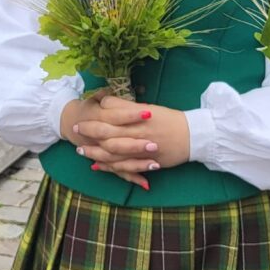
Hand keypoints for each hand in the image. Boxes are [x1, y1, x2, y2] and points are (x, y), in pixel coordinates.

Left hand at [61, 95, 186, 189]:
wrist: (194, 136)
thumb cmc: (171, 119)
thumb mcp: (150, 108)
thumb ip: (129, 107)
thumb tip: (108, 103)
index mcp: (139, 115)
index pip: (112, 111)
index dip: (97, 110)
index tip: (87, 108)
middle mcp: (138, 131)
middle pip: (107, 131)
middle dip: (89, 130)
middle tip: (75, 129)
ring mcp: (142, 148)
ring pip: (112, 151)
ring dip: (94, 150)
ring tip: (80, 150)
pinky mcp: (146, 162)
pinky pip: (124, 166)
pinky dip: (109, 166)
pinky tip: (97, 165)